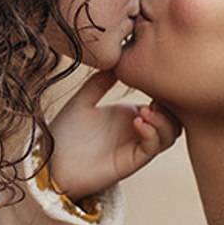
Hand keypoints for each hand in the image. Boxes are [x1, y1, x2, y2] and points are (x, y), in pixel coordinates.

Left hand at [46, 69, 180, 198]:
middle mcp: (135, 131)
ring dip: (164, 121)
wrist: (50, 160)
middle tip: (154, 98)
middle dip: (170, 107)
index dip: (164, 91)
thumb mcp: (82, 101)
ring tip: (145, 111)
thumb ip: (99, 83)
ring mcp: (134, 147)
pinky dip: (152, 134)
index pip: (160, 102)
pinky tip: (137, 122)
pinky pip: (152, 149)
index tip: (155, 78)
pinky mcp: (130, 162)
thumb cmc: (64, 133)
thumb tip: (117, 62)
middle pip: (173, 119)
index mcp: (128, 115)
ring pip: (169, 135)